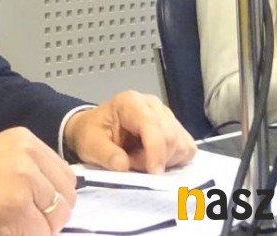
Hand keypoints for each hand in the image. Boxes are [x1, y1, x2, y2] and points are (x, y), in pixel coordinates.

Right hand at [0, 127, 76, 235]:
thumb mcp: (1, 159)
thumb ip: (32, 170)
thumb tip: (62, 200)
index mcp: (25, 139)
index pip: (66, 177)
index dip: (54, 199)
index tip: (32, 206)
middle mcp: (28, 154)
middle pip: (67, 199)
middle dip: (50, 217)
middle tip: (20, 219)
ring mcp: (24, 180)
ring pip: (56, 221)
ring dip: (37, 230)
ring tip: (8, 222)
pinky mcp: (17, 207)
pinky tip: (1, 229)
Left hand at [63, 90, 195, 173]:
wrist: (94, 130)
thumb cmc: (92, 133)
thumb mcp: (90, 145)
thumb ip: (106, 154)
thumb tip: (123, 165)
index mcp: (130, 102)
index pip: (152, 126)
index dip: (155, 151)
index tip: (153, 173)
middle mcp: (153, 105)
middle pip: (170, 137)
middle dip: (154, 159)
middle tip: (132, 163)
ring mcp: (167, 116)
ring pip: (181, 145)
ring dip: (164, 161)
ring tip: (139, 158)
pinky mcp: (176, 129)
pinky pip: (187, 149)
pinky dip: (174, 160)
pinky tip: (154, 159)